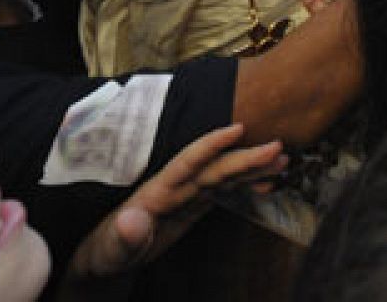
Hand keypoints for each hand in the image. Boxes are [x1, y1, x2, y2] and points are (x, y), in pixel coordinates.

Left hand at [61, 124, 286, 297]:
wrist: (105, 258)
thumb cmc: (104, 254)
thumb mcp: (109, 251)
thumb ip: (123, 237)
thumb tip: (133, 219)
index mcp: (157, 191)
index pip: (188, 161)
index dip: (212, 144)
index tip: (238, 128)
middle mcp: (175, 187)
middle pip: (215, 167)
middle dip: (247, 157)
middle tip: (279, 148)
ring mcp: (185, 195)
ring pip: (224, 175)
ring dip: (252, 167)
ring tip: (282, 160)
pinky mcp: (192, 206)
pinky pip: (223, 191)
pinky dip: (245, 185)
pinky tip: (265, 183)